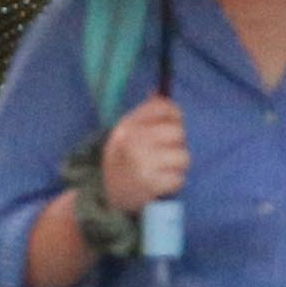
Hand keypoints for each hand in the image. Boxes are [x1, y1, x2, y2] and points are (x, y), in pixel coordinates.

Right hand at [100, 93, 187, 214]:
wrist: (102, 196)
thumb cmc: (120, 161)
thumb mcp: (125, 133)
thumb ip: (144, 113)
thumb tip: (158, 90)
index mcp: (127, 125)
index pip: (164, 107)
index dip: (174, 115)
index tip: (171, 125)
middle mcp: (133, 140)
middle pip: (178, 132)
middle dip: (176, 144)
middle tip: (163, 155)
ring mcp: (141, 162)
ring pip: (183, 156)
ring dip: (176, 166)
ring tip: (160, 170)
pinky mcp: (150, 184)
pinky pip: (179, 178)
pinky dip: (173, 183)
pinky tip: (158, 183)